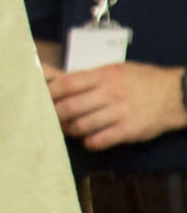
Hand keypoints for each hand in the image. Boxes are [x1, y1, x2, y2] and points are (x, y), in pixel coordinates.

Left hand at [47, 62, 186, 151]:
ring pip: (82, 125)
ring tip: (66, 130)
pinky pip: (100, 139)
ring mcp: (119, 112)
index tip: (39, 100)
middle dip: (54, 115)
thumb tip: (59, 81)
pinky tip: (86, 140)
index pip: (67, 84)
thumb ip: (90, 77)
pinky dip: (89, 142)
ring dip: (69, 130)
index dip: (48, 93)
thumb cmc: (141, 80)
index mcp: (104, 76)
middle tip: (47, 120)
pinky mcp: (129, 130)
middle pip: (70, 107)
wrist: (175, 94)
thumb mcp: (116, 70)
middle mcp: (110, 93)